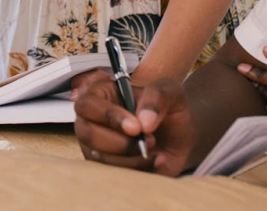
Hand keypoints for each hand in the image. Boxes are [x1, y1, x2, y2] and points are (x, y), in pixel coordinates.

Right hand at [73, 70, 196, 175]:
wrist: (179, 137)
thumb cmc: (168, 109)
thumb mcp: (170, 93)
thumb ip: (156, 99)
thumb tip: (143, 122)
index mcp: (101, 94)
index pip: (87, 104)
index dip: (108, 116)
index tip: (136, 128)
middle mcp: (92, 118)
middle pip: (87, 133)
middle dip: (121, 143)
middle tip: (150, 140)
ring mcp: (96, 143)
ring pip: (99, 156)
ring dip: (131, 157)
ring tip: (155, 148)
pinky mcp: (106, 164)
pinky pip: (113, 173)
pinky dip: (138, 169)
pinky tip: (156, 159)